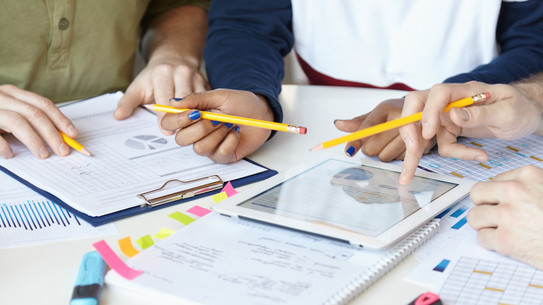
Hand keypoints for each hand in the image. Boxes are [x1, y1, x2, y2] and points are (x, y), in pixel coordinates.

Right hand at [0, 85, 76, 158]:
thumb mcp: (12, 110)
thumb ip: (31, 118)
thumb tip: (60, 136)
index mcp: (14, 93)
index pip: (43, 104)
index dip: (61, 120)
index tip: (73, 134)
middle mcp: (3, 97)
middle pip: (34, 114)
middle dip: (52, 134)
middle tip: (63, 150)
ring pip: (17, 122)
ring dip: (34, 140)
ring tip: (43, 155)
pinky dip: (4, 146)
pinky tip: (10, 154)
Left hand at [113, 57, 209, 133]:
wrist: (174, 57)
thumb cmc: (154, 77)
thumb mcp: (138, 86)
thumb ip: (128, 102)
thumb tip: (118, 116)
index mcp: (162, 73)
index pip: (165, 98)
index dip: (165, 116)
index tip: (165, 131)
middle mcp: (181, 72)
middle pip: (184, 101)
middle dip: (182, 118)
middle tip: (179, 134)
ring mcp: (196, 77)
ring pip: (199, 102)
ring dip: (195, 117)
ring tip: (191, 131)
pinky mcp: (206, 83)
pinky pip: (207, 101)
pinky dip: (204, 113)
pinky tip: (201, 124)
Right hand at [160, 89, 273, 162]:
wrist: (262, 113)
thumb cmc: (241, 103)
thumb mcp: (219, 96)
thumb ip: (197, 99)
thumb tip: (174, 103)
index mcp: (192, 117)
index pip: (169, 123)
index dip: (177, 120)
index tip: (193, 113)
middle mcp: (197, 133)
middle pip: (181, 139)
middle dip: (200, 128)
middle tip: (217, 118)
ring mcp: (210, 146)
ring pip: (199, 148)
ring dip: (216, 134)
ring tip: (229, 124)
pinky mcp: (223, 155)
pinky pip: (218, 154)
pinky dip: (229, 141)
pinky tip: (236, 133)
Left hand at [334, 98, 433, 160]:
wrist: (428, 111)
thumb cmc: (397, 113)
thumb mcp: (378, 113)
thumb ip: (359, 122)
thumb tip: (338, 124)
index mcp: (386, 107)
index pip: (367, 127)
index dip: (357, 140)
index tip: (349, 151)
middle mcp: (400, 117)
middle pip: (372, 147)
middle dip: (370, 148)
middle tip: (378, 140)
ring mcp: (413, 131)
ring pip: (384, 157)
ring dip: (384, 153)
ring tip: (391, 141)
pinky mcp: (423, 145)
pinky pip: (398, 161)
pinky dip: (396, 157)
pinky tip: (401, 146)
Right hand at [399, 81, 542, 183]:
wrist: (528, 114)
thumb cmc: (520, 107)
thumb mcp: (507, 111)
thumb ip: (480, 113)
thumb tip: (453, 114)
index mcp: (464, 91)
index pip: (437, 94)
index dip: (428, 112)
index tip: (428, 133)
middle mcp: (450, 102)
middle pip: (417, 108)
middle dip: (409, 130)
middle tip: (412, 151)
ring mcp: (448, 116)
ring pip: (422, 132)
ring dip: (415, 154)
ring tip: (408, 175)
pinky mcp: (451, 129)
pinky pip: (443, 144)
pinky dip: (456, 154)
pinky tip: (479, 156)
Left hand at [468, 165, 542, 268]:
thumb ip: (530, 185)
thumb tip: (504, 185)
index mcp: (529, 176)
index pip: (495, 180)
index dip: (499, 194)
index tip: (506, 202)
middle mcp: (515, 192)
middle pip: (477, 194)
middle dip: (484, 206)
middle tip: (495, 215)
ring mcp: (508, 216)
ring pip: (475, 217)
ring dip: (485, 225)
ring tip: (501, 229)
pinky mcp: (505, 240)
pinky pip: (482, 238)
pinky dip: (491, 243)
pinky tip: (506, 243)